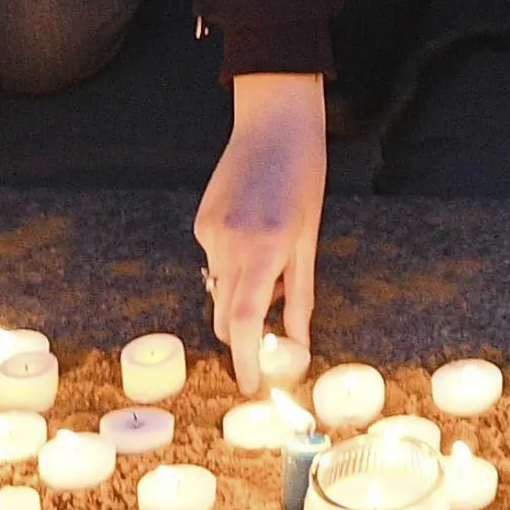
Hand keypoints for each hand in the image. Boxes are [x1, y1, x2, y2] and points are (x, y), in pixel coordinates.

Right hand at [196, 73, 328, 363]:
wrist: (273, 125)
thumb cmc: (302, 178)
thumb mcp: (309, 239)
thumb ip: (299, 294)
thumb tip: (298, 342)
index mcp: (264, 249)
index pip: (245, 320)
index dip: (245, 358)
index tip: (251, 383)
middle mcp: (230, 244)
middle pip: (225, 315)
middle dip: (243, 334)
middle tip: (270, 337)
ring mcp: (210, 233)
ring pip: (220, 288)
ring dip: (241, 293)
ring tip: (272, 259)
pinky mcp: (201, 222)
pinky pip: (215, 261)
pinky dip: (233, 264)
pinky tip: (253, 234)